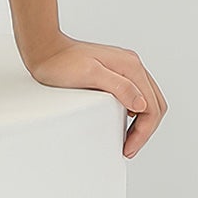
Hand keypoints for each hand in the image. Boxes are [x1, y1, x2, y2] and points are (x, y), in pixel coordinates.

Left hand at [20, 35, 166, 158]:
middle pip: (154, 104)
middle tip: (129, 149)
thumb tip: (141, 105)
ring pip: (147, 100)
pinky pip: (134, 95)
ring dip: (142, 122)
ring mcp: (124, 68)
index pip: (151, 107)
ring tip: (128, 139)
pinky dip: (134, 111)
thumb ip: (119, 87)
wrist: (43, 49)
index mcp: (131, 67)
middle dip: (145, 130)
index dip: (143, 132)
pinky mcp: (114, 72)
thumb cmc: (60, 62)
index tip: (129, 148)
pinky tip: (123, 121)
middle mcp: (132, 66)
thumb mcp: (89, 75)